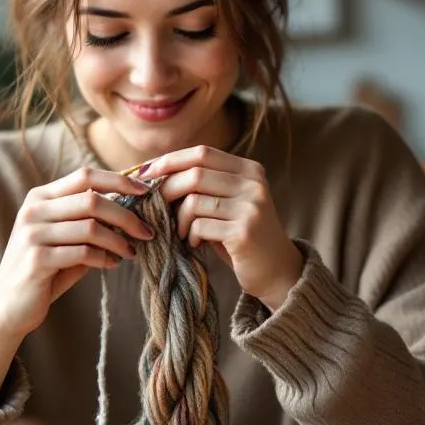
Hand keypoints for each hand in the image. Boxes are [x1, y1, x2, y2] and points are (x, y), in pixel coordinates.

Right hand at [0, 166, 154, 337]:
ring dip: (119, 240)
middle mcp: (34, 210)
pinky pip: (83, 252)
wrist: (7, 307)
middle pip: (92, 200)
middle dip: (127, 215)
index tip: (145, 190)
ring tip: (132, 251)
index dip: (119, 180)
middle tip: (147, 231)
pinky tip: (113, 264)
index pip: (85, 176)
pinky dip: (105, 258)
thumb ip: (90, 222)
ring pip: (91, 227)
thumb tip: (133, 208)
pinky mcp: (36, 260)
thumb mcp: (66, 239)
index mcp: (40, 197)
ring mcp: (33, 234)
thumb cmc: (44, 271)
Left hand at [142, 146, 302, 309]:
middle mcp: (253, 184)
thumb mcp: (228, 203)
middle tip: (156, 207)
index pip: (202, 153)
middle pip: (194, 175)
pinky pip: (200, 225)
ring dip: (179, 219)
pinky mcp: (244, 232)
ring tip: (182, 232)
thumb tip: (153, 173)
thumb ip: (203, 185)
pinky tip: (196, 243)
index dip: (170, 160)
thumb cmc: (241, 235)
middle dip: (167, 190)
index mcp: (249, 170)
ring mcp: (251, 207)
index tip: (146, 173)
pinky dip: (190, 235)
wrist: (278, 271)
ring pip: (194, 201)